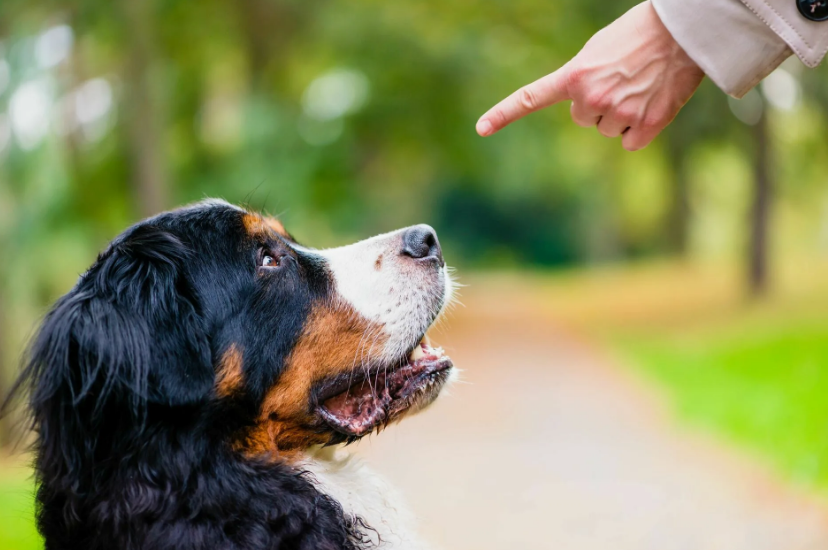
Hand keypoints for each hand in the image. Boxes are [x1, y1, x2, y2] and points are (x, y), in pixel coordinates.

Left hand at [476, 1, 704, 150]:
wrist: (684, 32)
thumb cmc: (641, 35)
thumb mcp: (598, 50)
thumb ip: (582, 78)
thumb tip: (586, 108)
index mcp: (575, 76)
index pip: (532, 97)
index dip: (504, 114)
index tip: (481, 129)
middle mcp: (591, 98)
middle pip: (584, 119)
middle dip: (599, 104)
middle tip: (622, 79)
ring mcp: (618, 115)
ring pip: (608, 131)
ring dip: (622, 115)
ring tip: (640, 87)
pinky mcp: (645, 127)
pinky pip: (631, 143)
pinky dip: (641, 130)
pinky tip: (652, 105)